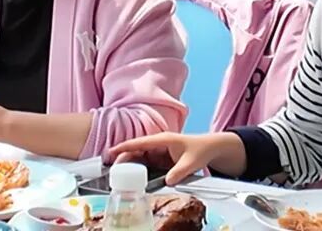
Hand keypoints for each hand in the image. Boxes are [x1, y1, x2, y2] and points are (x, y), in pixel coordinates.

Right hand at [108, 132, 242, 185]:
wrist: (210, 148)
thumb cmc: (201, 150)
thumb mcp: (191, 162)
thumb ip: (179, 172)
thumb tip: (167, 182)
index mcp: (163, 140)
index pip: (140, 143)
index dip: (124, 147)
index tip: (111, 152)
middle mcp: (158, 144)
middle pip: (136, 151)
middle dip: (123, 158)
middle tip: (112, 170)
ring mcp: (159, 151)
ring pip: (139, 158)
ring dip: (129, 165)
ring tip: (117, 175)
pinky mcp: (161, 159)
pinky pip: (146, 164)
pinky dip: (137, 169)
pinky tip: (131, 177)